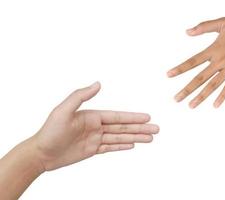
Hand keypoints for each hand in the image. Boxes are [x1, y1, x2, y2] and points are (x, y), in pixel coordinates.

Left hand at [32, 82, 158, 170]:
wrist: (40, 153)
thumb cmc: (49, 131)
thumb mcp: (63, 110)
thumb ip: (81, 96)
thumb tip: (98, 83)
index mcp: (92, 116)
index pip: (118, 117)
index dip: (134, 117)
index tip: (148, 117)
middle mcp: (96, 126)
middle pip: (123, 127)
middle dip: (140, 128)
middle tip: (156, 129)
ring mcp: (95, 139)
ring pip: (120, 138)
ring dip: (136, 137)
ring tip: (150, 138)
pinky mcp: (92, 150)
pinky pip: (111, 147)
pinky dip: (123, 146)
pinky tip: (133, 145)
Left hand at [167, 17, 224, 107]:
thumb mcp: (221, 22)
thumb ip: (203, 27)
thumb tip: (187, 31)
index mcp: (213, 49)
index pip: (192, 61)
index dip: (180, 69)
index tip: (169, 75)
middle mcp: (219, 61)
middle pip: (199, 78)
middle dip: (186, 89)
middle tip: (176, 99)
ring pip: (212, 86)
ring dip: (201, 96)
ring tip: (191, 106)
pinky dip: (222, 97)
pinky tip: (215, 105)